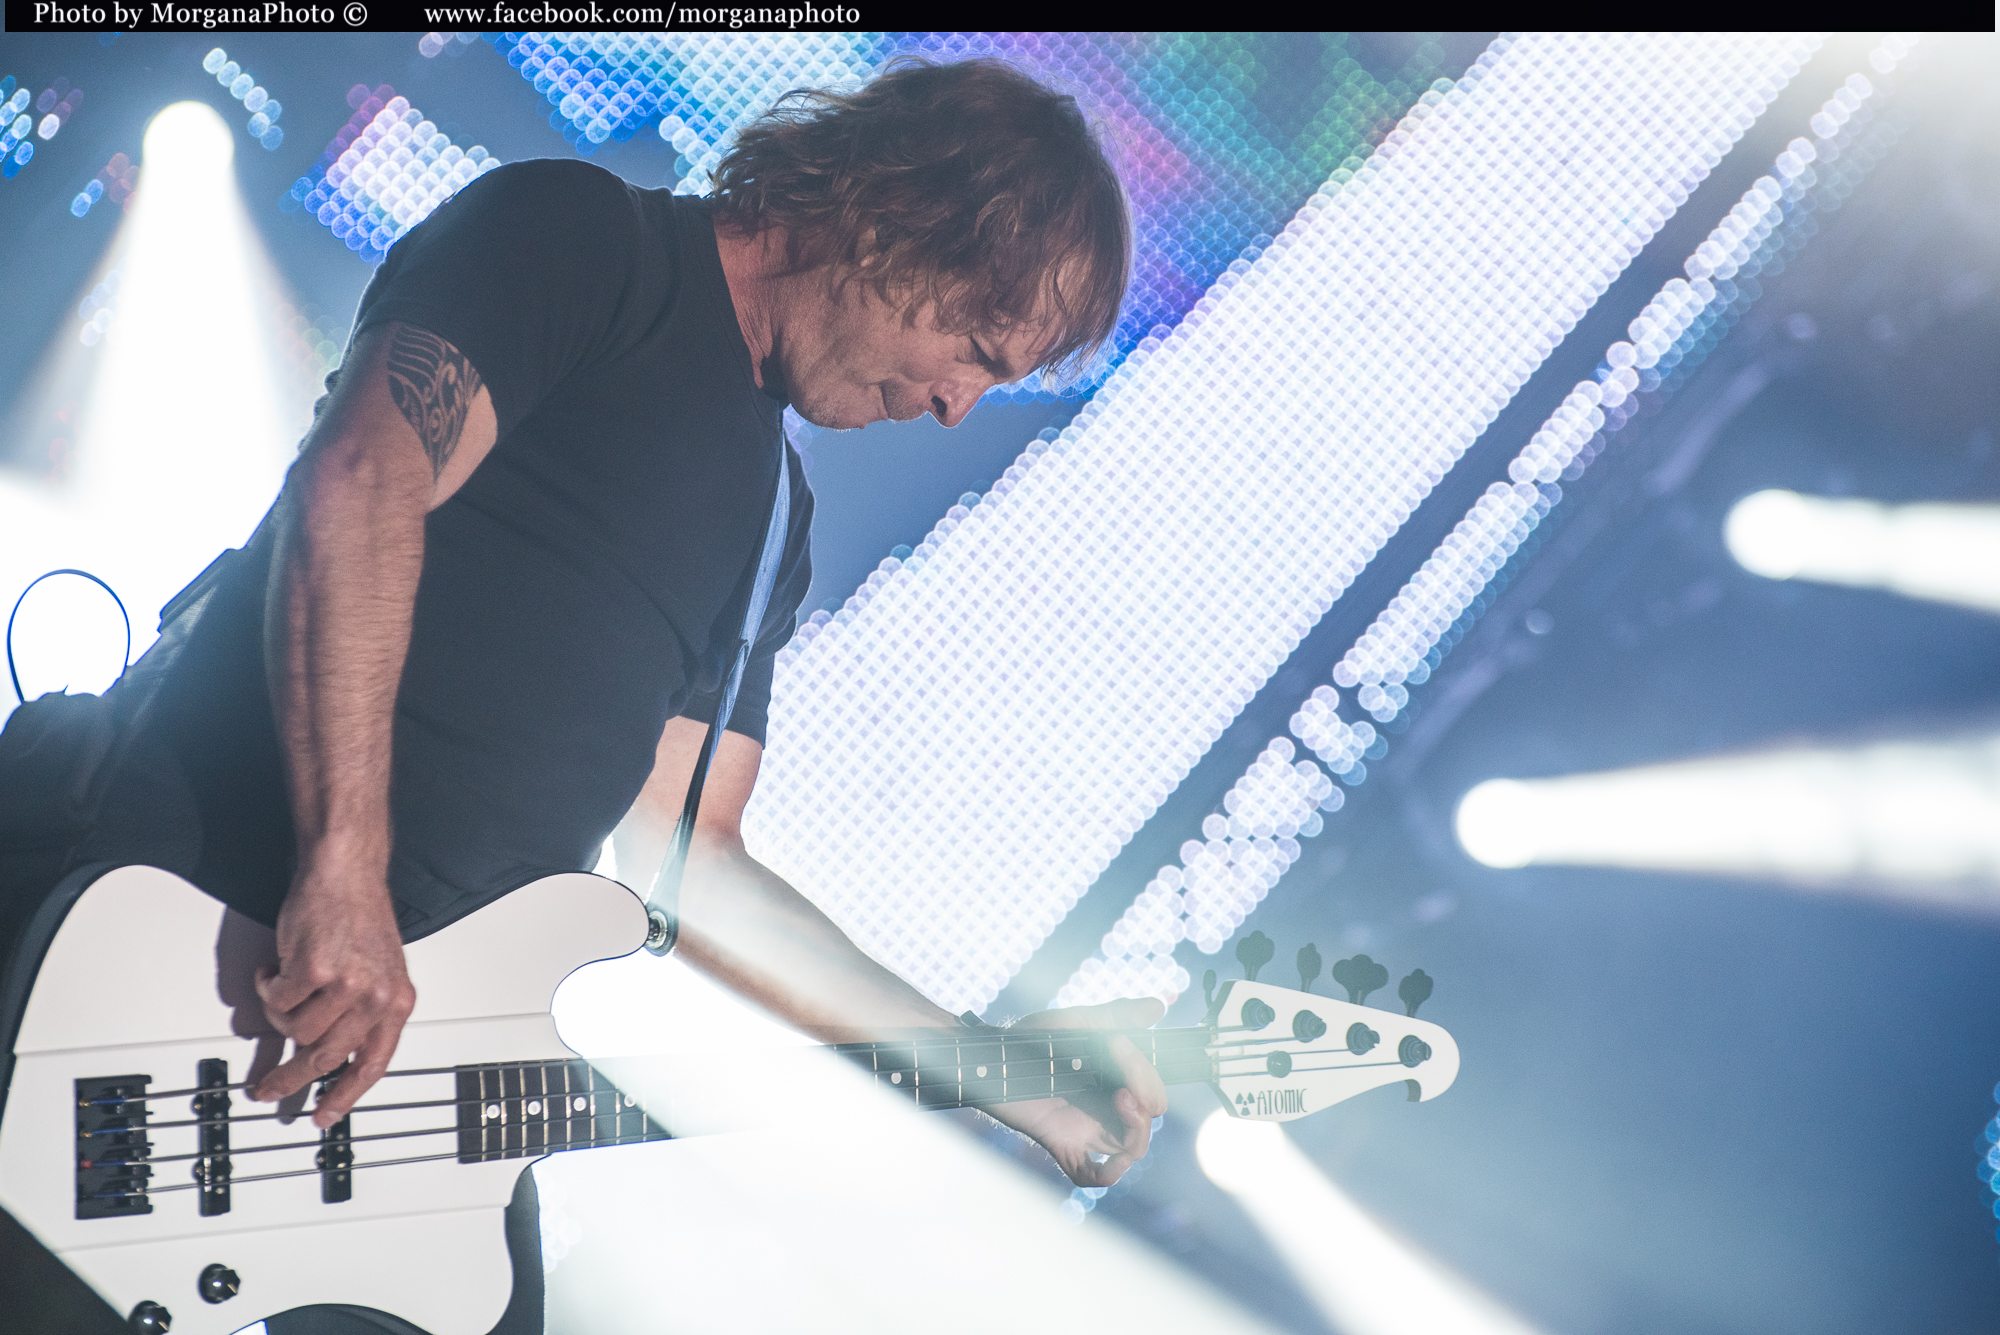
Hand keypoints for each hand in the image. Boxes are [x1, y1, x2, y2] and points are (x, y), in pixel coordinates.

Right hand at [249, 870, 416, 1128]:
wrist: (346, 873)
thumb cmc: (358, 917)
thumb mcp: (376, 973)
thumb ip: (359, 1016)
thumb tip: (327, 1059)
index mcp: (398, 1003)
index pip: (373, 1064)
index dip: (346, 1095)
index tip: (324, 1116)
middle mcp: (377, 997)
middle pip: (326, 1058)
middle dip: (291, 1079)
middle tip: (268, 1088)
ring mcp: (347, 985)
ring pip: (294, 1029)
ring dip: (279, 1012)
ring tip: (283, 986)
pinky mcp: (314, 970)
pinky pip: (277, 1000)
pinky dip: (268, 986)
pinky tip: (276, 967)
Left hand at [983, 997, 1168, 1187]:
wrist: (991, 1057)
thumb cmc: (1033, 1039)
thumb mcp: (1078, 1022)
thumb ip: (1118, 1015)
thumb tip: (1158, 1005)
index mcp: (1116, 1082)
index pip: (1153, 1090)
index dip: (1147, 1074)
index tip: (1118, 1044)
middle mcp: (1107, 1109)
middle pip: (1149, 1117)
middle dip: (1147, 1096)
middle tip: (1123, 1079)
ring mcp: (1086, 1129)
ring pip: (1131, 1147)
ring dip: (1137, 1129)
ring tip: (1121, 1101)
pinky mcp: (1062, 1144)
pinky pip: (1090, 1173)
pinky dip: (1107, 1173)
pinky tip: (1112, 1163)